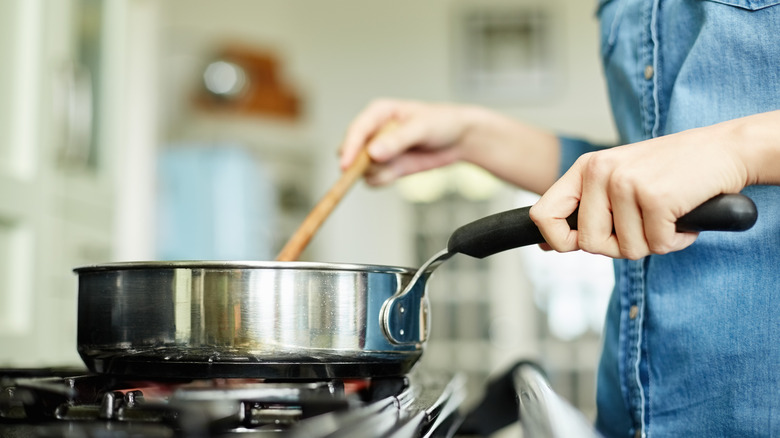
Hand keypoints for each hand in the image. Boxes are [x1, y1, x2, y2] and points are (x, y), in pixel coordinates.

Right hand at [339, 99, 475, 185]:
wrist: (459, 139)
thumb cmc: (442, 123)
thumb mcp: (421, 128)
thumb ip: (397, 140)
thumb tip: (373, 153)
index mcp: (378, 113)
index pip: (356, 130)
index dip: (349, 148)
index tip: (346, 165)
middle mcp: (373, 132)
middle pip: (352, 152)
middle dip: (362, 163)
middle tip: (382, 165)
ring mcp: (379, 151)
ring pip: (362, 169)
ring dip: (377, 172)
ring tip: (401, 163)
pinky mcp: (386, 167)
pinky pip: (374, 180)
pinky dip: (384, 180)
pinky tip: (401, 171)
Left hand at [529, 120, 754, 258]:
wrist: (725, 149)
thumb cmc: (671, 170)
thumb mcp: (617, 180)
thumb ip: (584, 209)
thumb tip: (546, 246)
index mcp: (586, 168)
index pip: (543, 215)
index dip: (557, 241)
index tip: (576, 245)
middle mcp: (600, 172)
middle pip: (589, 243)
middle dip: (620, 245)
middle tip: (644, 224)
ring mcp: (626, 183)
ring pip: (626, 249)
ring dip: (653, 242)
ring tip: (667, 214)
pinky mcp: (655, 197)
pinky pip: (657, 246)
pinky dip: (676, 240)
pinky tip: (683, 216)